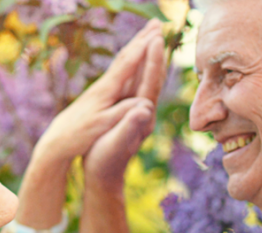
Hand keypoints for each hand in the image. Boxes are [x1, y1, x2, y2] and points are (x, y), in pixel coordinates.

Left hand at [33, 19, 165, 168]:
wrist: (58, 140)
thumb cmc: (80, 135)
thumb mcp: (102, 126)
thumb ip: (123, 113)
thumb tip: (145, 105)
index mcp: (106, 91)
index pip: (128, 65)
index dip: (143, 49)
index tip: (157, 34)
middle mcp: (104, 84)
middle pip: (125, 56)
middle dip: (142, 39)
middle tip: (156, 22)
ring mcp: (101, 87)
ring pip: (121, 61)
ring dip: (136, 45)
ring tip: (147, 32)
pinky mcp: (99, 93)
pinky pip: (118, 70)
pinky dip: (129, 58)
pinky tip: (131, 56)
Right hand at [81, 27, 165, 191]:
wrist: (104, 178)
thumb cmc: (105, 162)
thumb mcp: (116, 144)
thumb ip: (129, 126)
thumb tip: (144, 109)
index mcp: (141, 115)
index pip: (150, 82)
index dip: (153, 59)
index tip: (155, 37)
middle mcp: (144, 112)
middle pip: (153, 76)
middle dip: (155, 51)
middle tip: (158, 26)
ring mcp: (138, 112)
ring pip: (146, 79)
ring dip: (149, 58)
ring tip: (150, 37)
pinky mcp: (130, 114)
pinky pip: (136, 86)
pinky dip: (138, 70)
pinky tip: (135, 64)